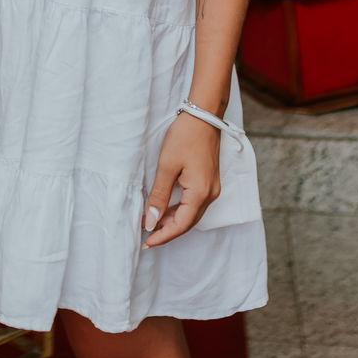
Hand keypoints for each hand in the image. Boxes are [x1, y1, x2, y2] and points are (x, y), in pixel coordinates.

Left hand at [142, 113, 221, 247]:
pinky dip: (179, 209)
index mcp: (201, 193)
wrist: (204, 114)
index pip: (181, 225)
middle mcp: (210, 194)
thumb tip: (151, 221)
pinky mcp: (209, 181)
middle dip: (167, 231)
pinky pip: (194, 203)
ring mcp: (212, 188)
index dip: (163, 236)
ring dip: (173, 221)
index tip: (146, 243)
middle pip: (188, 222)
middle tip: (146, 237)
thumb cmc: (185, 136)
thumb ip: (159, 195)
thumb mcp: (167, 165)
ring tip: (152, 224)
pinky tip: (166, 209)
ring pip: (191, 213)